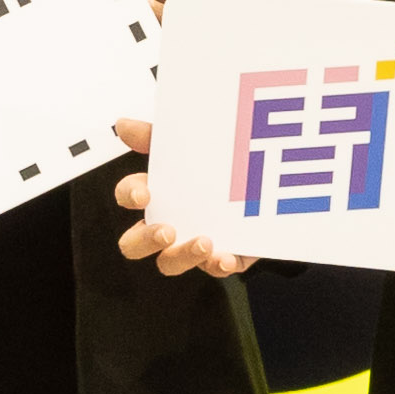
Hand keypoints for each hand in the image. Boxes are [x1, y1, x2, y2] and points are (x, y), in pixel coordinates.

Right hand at [109, 115, 258, 277]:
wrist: (271, 174)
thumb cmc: (219, 164)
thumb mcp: (192, 144)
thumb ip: (157, 137)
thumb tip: (123, 125)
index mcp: (156, 193)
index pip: (128, 195)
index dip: (130, 196)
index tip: (144, 195)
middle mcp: (168, 222)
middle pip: (134, 244)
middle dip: (146, 240)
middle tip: (167, 231)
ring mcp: (192, 243)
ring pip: (171, 262)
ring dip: (183, 256)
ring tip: (204, 242)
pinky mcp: (224, 255)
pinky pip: (215, 268)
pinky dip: (219, 265)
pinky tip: (226, 257)